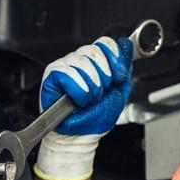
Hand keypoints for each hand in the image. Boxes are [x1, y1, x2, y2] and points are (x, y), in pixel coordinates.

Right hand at [34, 36, 133, 179]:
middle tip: (100, 94)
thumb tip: (126, 47)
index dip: (115, 59)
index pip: (106, 43)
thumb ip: (124, 68)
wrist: (81, 136)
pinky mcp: (52, 75)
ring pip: (82, 61)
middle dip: (104, 77)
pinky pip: (67, 72)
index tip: (118, 78)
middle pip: (95, 50)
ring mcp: (64, 65)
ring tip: (88, 99)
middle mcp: (78, 60)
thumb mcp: (119, 90)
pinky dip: (78, 89)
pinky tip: (79, 100)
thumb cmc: (95, 117)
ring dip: (91, 87)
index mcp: (94, 61)